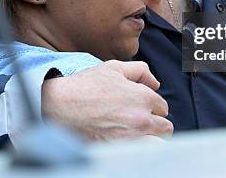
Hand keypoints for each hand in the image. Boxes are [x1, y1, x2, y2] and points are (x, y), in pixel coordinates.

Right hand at [41, 60, 172, 140]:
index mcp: (143, 97)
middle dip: (155, 125)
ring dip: (152, 140)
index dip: (152, 107)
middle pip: (165, 128)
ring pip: (158, 145)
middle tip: (139, 123)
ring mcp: (132, 138)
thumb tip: (155, 83)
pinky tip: (130, 145)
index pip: (162, 107)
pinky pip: (143, 156)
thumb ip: (139, 71)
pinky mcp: (120, 152)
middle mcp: (142, 119)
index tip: (138, 108)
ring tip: (138, 137)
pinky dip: (140, 151)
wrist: (60, 105)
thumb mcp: (112, 68)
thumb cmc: (85, 85)